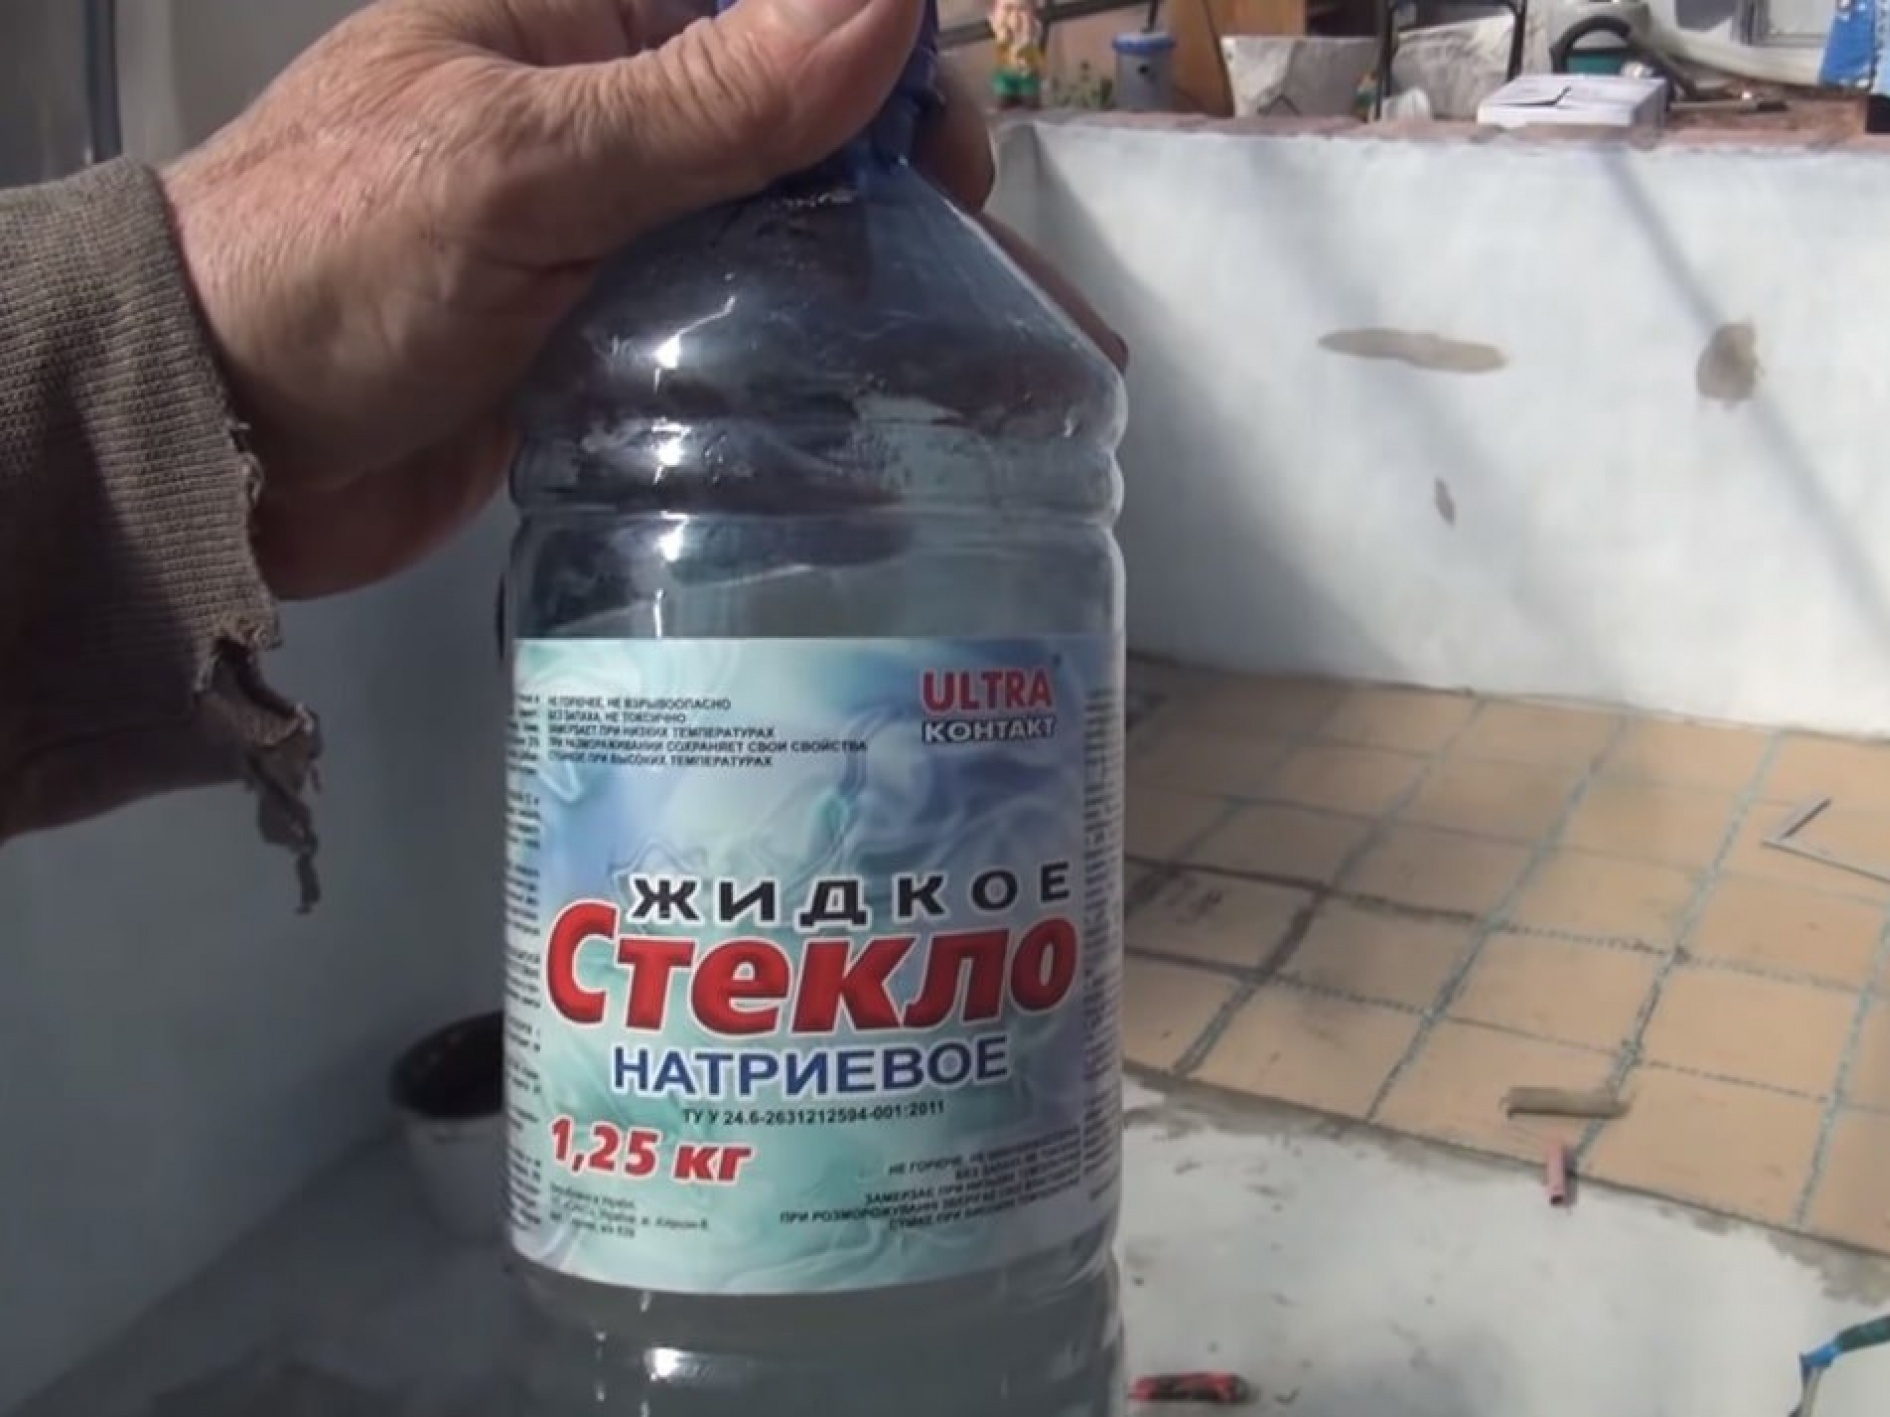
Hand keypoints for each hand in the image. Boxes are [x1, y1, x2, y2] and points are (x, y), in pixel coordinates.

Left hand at [163, 0, 1123, 601]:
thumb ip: (707, 100)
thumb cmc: (331, 270)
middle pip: (793, 125)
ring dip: (868, 282)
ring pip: (775, 233)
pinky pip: (732, 330)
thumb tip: (886, 0)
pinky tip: (873, 411)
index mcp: (572, 22)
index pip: (768, 9)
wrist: (202, 446)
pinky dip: (804, 362)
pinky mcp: (604, 343)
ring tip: (966, 357)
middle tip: (968, 274)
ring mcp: (606, 236)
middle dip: (894, 185)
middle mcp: (602, 117)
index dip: (879, 61)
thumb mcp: (523, 168)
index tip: (946, 153)